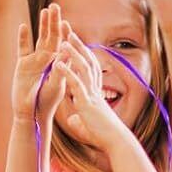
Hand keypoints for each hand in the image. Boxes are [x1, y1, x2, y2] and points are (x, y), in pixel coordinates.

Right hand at [13, 4, 66, 129]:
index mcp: (59, 64)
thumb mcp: (55, 86)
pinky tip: (23, 26)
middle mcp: (48, 60)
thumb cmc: (46, 102)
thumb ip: (60, 70)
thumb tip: (66, 52)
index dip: (64, 32)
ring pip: (39, 39)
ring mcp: (34, 61)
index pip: (63, 44)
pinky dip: (23, 38)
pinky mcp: (22, 65)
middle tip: (55, 5)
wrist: (30, 113)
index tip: (66, 20)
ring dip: (42, 25)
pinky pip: (23, 48)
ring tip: (44, 10)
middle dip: (54, 22)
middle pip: (51, 36)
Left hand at [53, 37, 130, 153]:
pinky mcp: (87, 102)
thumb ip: (79, 118)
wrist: (115, 142)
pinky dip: (67, 73)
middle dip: (77, 44)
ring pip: (83, 68)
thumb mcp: (86, 123)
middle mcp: (94, 88)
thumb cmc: (103, 135)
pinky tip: (57, 64)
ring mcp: (91, 94)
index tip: (74, 40)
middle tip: (67, 29)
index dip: (81, 52)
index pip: (89, 66)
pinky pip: (76, 84)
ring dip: (72, 53)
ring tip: (62, 40)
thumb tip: (72, 120)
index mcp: (95, 91)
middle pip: (87, 60)